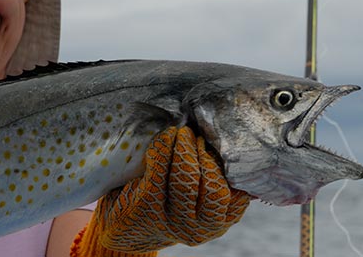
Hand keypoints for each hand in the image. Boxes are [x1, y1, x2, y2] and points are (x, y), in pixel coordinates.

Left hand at [70, 126, 250, 255]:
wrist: (126, 227)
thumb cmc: (170, 204)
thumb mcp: (200, 201)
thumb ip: (215, 180)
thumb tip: (231, 143)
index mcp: (218, 222)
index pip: (236, 195)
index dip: (229, 166)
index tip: (220, 143)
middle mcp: (198, 228)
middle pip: (214, 188)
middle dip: (206, 155)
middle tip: (197, 135)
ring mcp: (171, 220)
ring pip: (187, 180)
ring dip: (186, 150)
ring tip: (183, 133)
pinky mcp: (146, 206)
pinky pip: (159, 171)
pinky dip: (163, 148)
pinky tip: (165, 136)